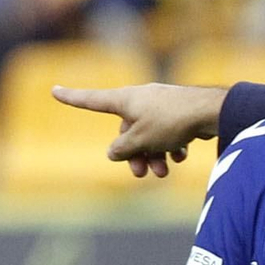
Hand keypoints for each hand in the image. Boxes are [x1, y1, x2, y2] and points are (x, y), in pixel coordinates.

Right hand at [50, 83, 224, 177]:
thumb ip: (122, 148)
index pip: (91, 99)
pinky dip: (171, 147)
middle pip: (127, 130)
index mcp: (125, 99)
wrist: (211, 112)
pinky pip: (167, 133)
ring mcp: (161, 105)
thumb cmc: (171, 122)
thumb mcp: (140, 140)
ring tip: (163, 172)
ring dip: (154, 156)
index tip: (54, 89)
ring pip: (149, 135)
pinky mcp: (180, 113)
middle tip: (142, 174)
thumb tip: (114, 152)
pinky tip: (181, 156)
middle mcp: (141, 99)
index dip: (72, 97)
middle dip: (134, 154)